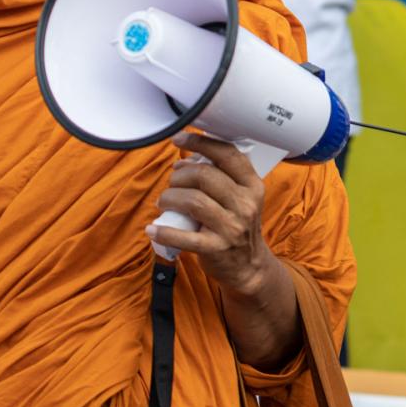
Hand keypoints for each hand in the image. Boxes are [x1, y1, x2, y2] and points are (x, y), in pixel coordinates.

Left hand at [149, 132, 276, 295]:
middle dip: (180, 176)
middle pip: (205, 176)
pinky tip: (153, 229)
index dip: (201, 144)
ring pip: (192, 201)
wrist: (249, 267)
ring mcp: (232, 227)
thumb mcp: (240, 198)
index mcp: (252, 186)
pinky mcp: (216, 249)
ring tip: (164, 203)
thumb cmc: (237, 226)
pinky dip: (164, 231)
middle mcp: (246, 204)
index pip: (228, 155)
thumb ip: (220, 177)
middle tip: (172, 183)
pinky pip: (183, 237)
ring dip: (169, 198)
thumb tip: (184, 162)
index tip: (179, 139)